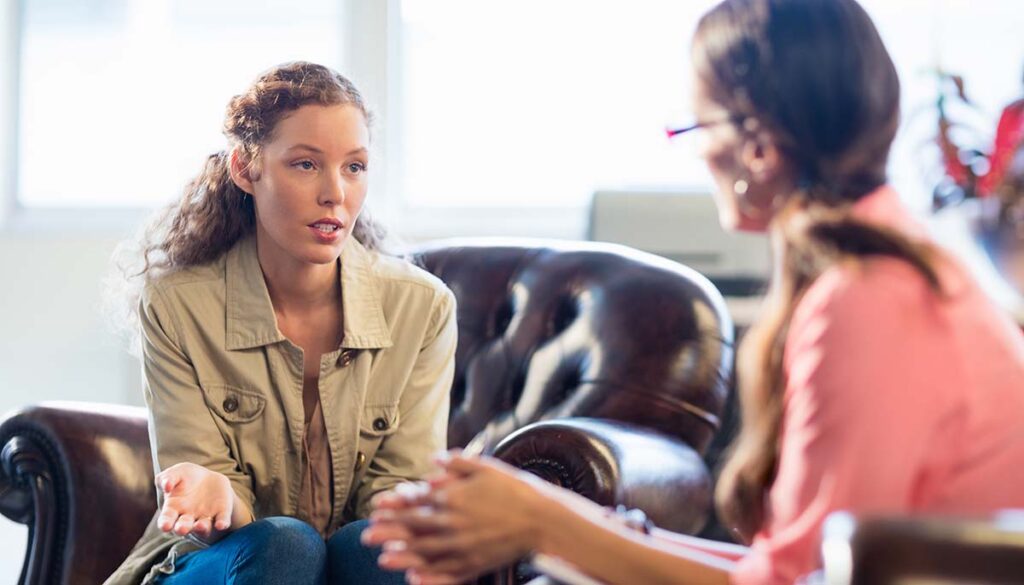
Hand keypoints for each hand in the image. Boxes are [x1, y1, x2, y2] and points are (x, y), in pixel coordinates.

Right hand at [155, 462, 233, 539]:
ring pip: (202, 527)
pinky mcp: (220, 514)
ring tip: (200, 525)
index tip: (165, 526)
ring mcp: (204, 517)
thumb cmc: (185, 477)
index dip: (165, 523)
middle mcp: (187, 518)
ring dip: (201, 528)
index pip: (166, 519)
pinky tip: (221, 524)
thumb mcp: (176, 473)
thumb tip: (166, 485)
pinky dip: (221, 523)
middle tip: (181, 529)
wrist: (207, 478)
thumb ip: (168, 478)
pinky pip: (221, 521)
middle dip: (182, 528)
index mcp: (172, 509)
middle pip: (183, 527)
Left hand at [367, 453, 551, 584]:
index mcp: (454, 496)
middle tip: (367, 536)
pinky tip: (414, 578)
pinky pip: (446, 571)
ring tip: (383, 559)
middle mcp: (454, 522)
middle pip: (415, 528)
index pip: (417, 501)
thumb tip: (434, 460)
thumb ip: (457, 462)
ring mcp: (463, 545)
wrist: (542, 519)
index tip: (378, 508)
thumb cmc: (516, 489)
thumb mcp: (486, 467)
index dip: (395, 505)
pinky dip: (429, 576)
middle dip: (389, 532)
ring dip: (402, 555)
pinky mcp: (475, 562)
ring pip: (425, 552)